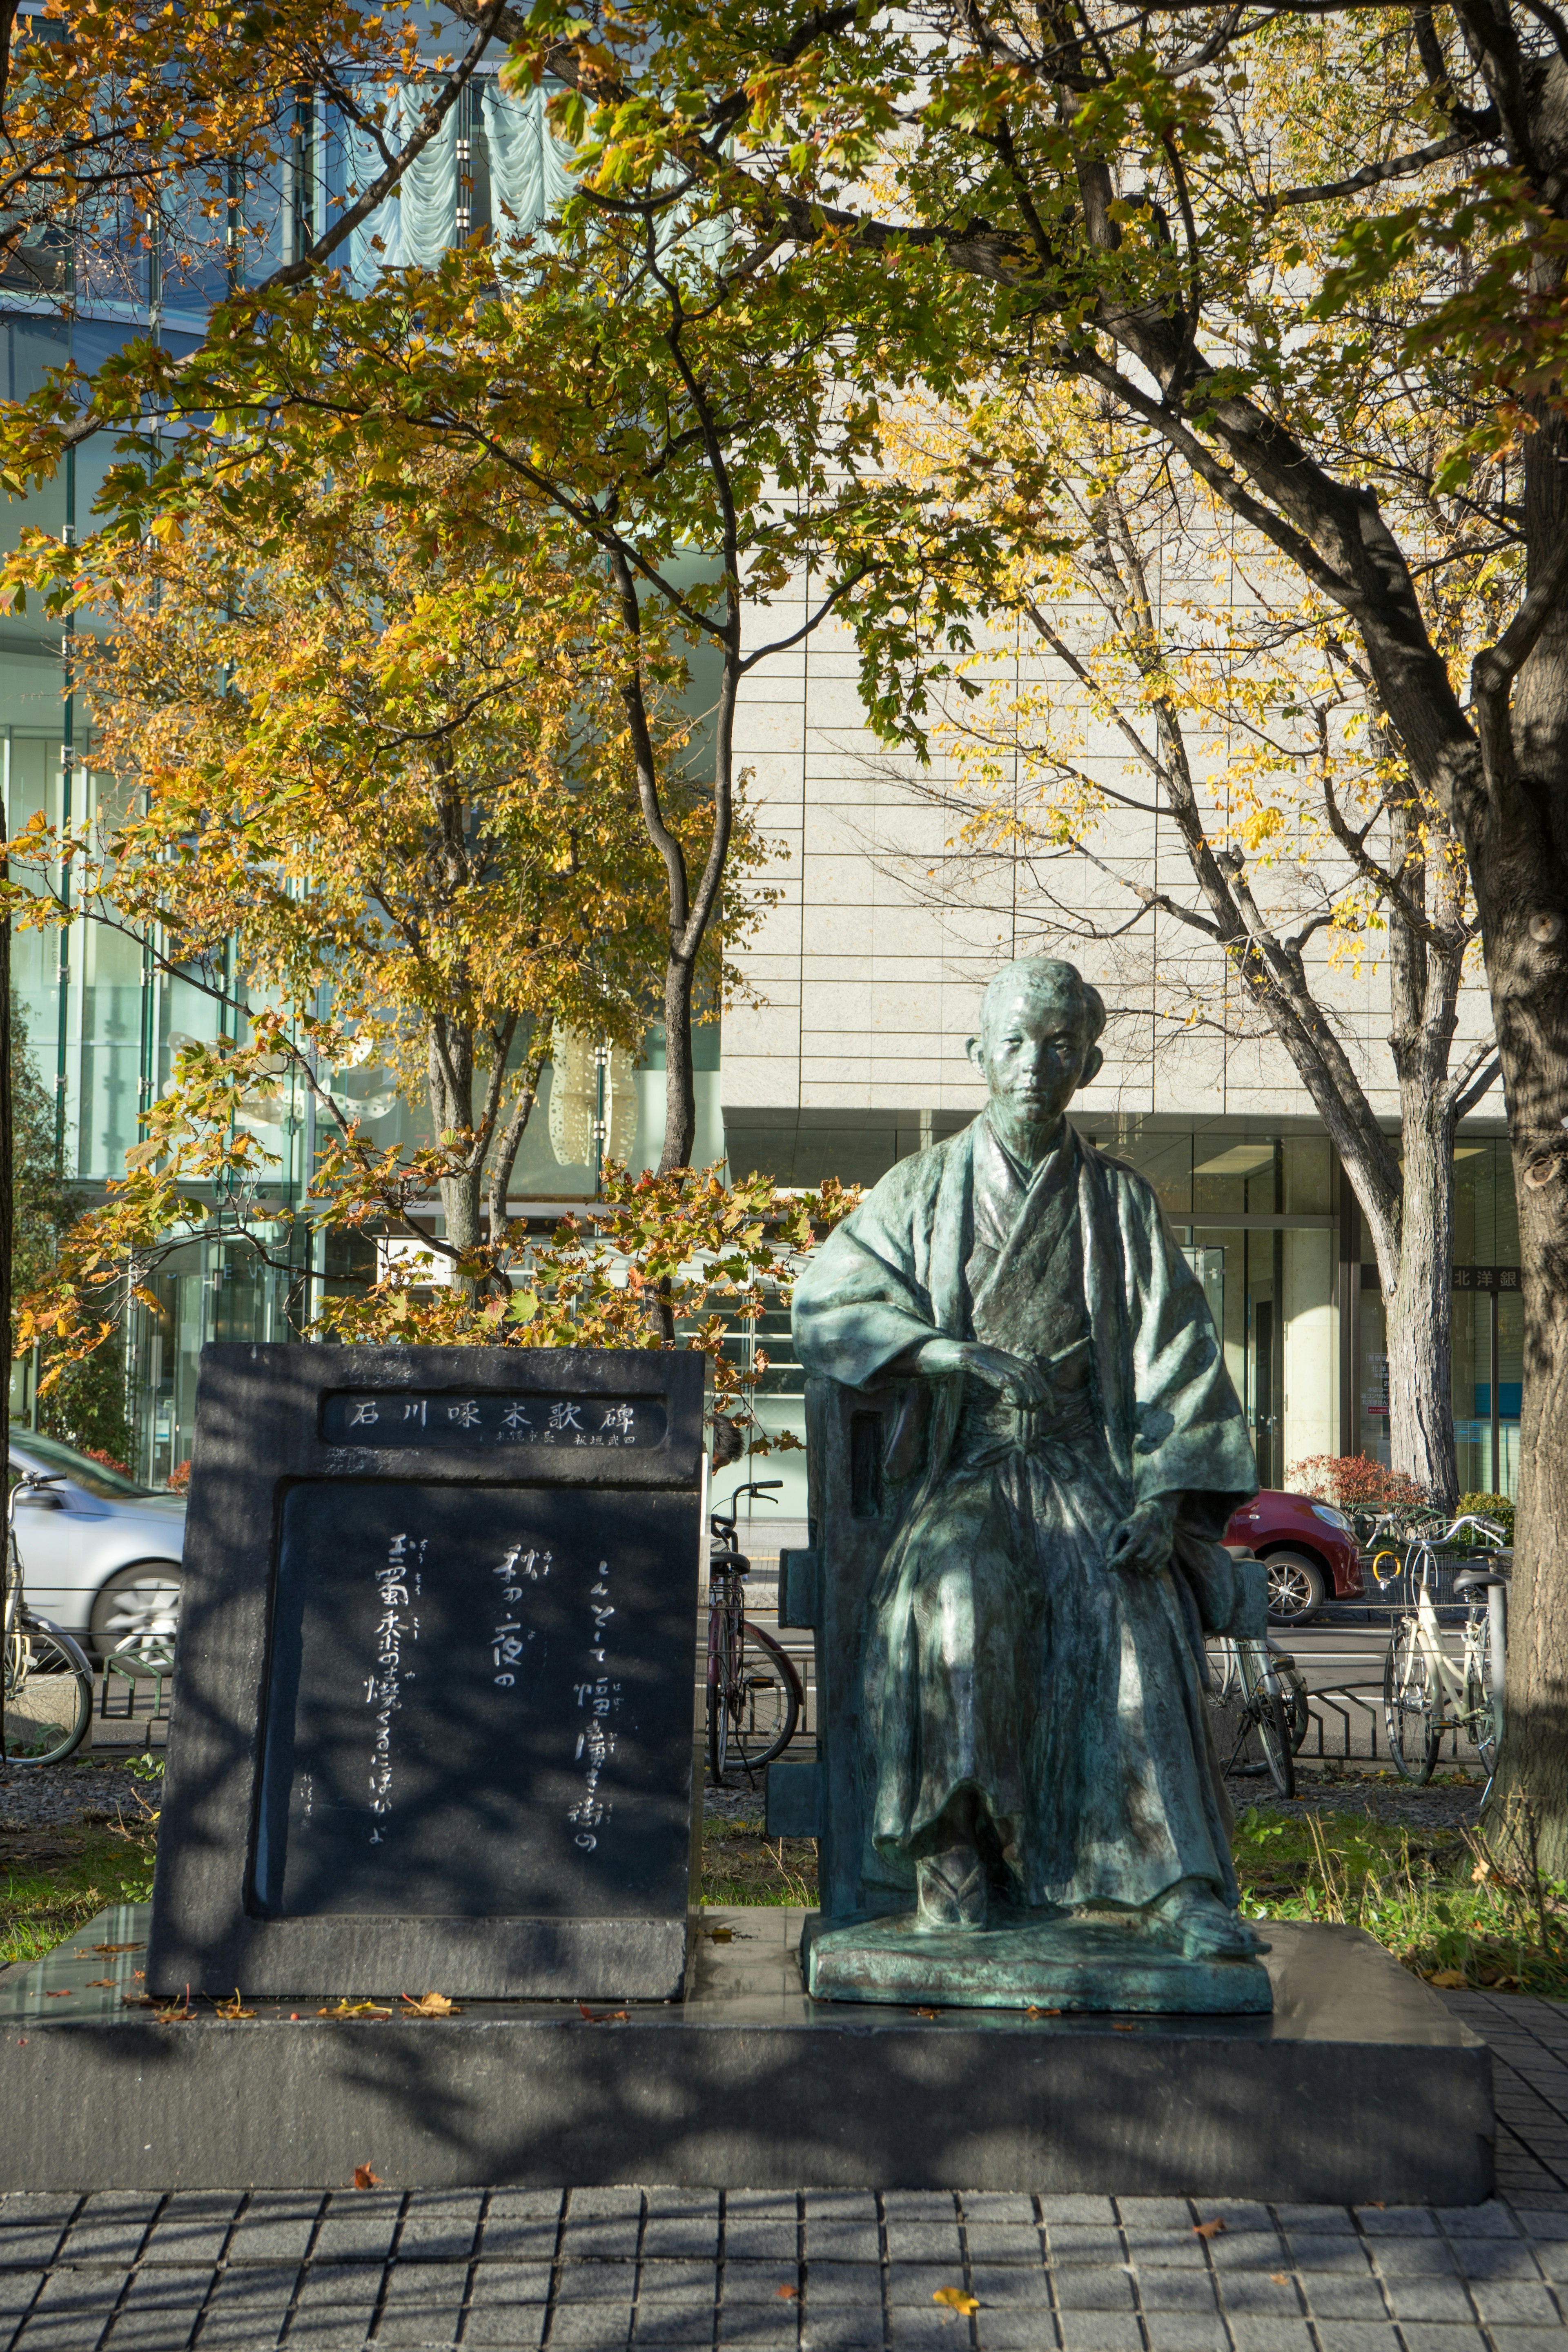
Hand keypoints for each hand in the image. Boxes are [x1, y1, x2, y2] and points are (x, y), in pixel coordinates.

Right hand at [910, 1336, 1049, 1409]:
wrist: (924, 1352)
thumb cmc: (946, 1364)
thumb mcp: (974, 1370)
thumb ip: (991, 1375)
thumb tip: (1010, 1390)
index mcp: (997, 1355)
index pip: (1030, 1369)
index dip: (1043, 1387)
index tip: (1049, 1408)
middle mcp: (994, 1353)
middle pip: (1028, 1371)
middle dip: (1039, 1392)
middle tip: (1041, 1411)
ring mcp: (982, 1354)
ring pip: (1016, 1373)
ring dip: (1026, 1393)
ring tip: (1024, 1407)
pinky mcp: (970, 1358)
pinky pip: (995, 1373)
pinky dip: (1009, 1387)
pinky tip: (1011, 1400)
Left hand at [1106, 1498, 1176, 1576]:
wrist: (1158, 1512)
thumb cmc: (1135, 1522)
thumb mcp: (1121, 1527)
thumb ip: (1113, 1542)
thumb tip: (1109, 1560)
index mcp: (1141, 1529)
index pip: (1130, 1548)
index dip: (1119, 1559)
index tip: (1110, 1568)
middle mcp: (1154, 1537)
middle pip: (1139, 1558)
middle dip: (1128, 1562)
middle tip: (1123, 1560)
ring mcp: (1163, 1544)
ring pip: (1147, 1565)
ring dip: (1137, 1567)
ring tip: (1132, 1561)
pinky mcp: (1168, 1550)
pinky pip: (1156, 1568)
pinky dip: (1147, 1570)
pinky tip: (1142, 1564)